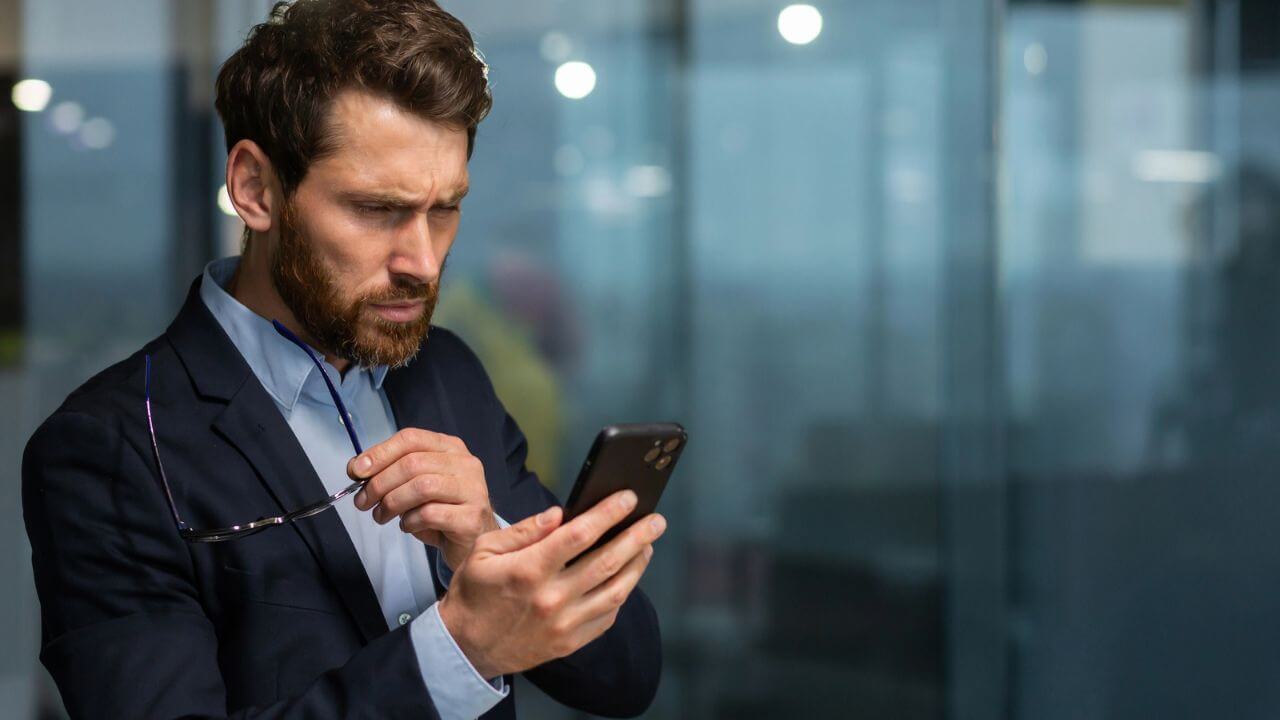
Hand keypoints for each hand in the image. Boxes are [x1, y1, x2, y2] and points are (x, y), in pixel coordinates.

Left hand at [347, 428, 498, 570]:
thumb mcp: (414, 485)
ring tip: (381, 516)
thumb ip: (390, 472)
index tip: (356, 471)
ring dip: (392, 503)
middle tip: (363, 501)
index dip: (380, 453)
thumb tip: (356, 468)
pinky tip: (407, 526)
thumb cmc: (440, 511)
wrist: (470, 542)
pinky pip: (430, 514)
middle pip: (413, 463)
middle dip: (379, 483)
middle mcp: (466, 464)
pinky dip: (409, 522)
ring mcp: (473, 490)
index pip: (411, 439)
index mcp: (450, 448)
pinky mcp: (471, 517)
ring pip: (422, 487)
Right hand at [437, 490, 666, 678]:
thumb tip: (560, 514)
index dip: (608, 513)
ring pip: (616, 590)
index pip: (579, 534)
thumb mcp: (484, 551)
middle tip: (657, 520)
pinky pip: (608, 615)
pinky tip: (627, 576)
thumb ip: (524, 531)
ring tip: (647, 545)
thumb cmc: (475, 592)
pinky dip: (622, 593)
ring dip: (637, 564)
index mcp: (529, 570)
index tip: (628, 498)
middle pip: (607, 561)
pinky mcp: (570, 642)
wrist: (467, 648)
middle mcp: (551, 598)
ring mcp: (564, 624)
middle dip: (637, 536)